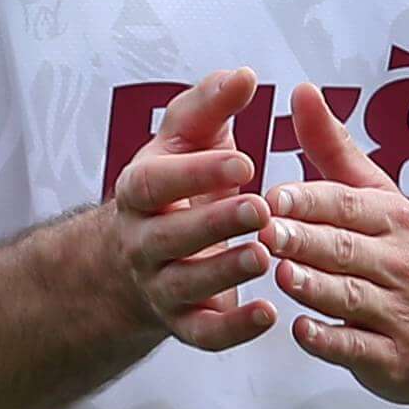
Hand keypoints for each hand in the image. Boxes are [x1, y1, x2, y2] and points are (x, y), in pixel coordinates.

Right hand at [107, 68, 276, 350]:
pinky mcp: (183, 322)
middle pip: (170, 237)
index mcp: (138, 191)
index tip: (244, 161)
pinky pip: (203, 334)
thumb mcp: (185, 138)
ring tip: (265, 256)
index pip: (156, 183)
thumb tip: (243, 75)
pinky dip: (234, 330)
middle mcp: (142, 241)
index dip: (196, 174)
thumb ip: (210, 106)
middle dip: (214, 223)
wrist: (139, 255)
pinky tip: (270, 315)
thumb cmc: (175, 182)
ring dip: (225, 273)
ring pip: (185, 285)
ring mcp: (160, 285)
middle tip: (260, 208)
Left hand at [264, 83, 408, 402]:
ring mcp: (397, 313)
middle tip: (264, 231)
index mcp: (391, 219)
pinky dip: (330, 340)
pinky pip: (358, 348)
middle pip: (345, 248)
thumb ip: (333, 148)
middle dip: (305, 239)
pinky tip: (301, 330)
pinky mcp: (393, 360)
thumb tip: (302, 91)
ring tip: (281, 274)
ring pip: (350, 296)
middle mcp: (397, 263)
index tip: (273, 194)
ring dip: (315, 286)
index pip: (347, 204)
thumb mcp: (381, 196)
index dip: (310, 200)